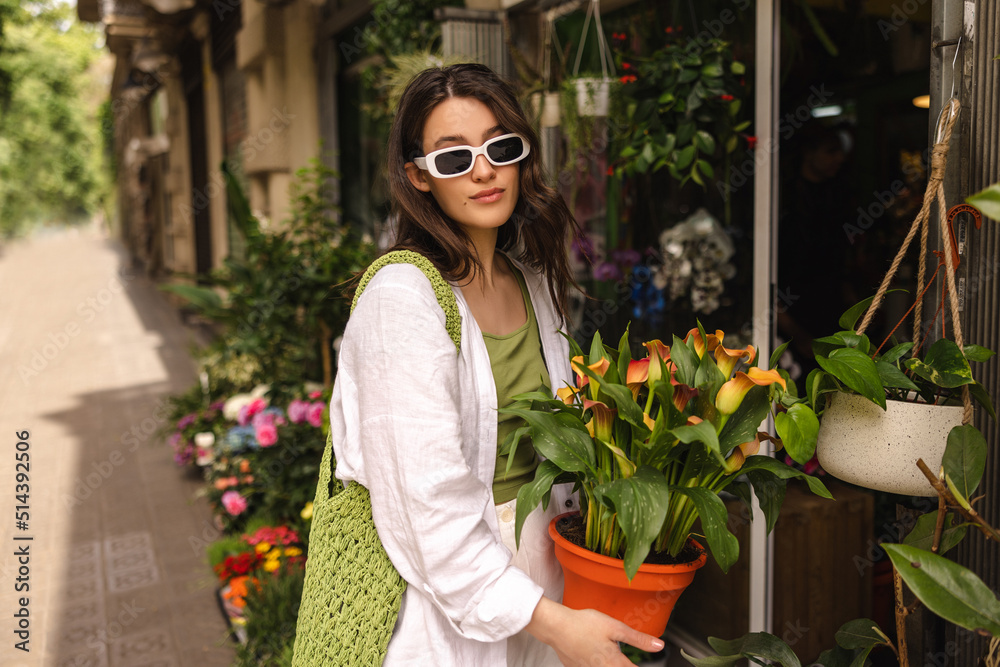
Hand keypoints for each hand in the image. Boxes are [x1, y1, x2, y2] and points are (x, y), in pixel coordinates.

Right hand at [525, 596, 664, 666]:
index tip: (650, 664)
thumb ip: (638, 639)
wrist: (556, 627)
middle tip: (621, 655)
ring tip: (607, 652)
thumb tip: (659, 646)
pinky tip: (593, 653)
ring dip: (609, 663)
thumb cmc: (584, 624)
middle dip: (624, 664)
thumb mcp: (615, 627)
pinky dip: (595, 663)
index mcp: (614, 662)